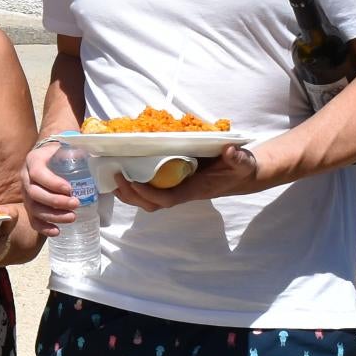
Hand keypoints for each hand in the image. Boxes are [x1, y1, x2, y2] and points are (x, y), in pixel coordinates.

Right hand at [20, 138, 83, 235]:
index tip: (70, 189)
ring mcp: (26, 194)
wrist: (49, 158)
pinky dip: (43, 228)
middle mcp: (25, 178)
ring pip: (34, 209)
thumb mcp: (67, 148)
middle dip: (56, 202)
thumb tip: (96, 159)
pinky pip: (32, 220)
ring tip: (72, 217)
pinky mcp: (29, 207)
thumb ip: (77, 152)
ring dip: (53, 216)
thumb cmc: (60, 154)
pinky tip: (57, 231)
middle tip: (76, 204)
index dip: (52, 183)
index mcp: (33, 161)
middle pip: (35, 194)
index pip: (38, 173)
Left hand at [113, 142, 271, 209]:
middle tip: (117, 177)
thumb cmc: (239, 169)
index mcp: (194, 189)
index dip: (149, 193)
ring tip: (113, 180)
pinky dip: (135, 186)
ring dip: (129, 194)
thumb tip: (229, 151)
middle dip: (133, 195)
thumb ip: (237, 158)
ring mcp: (177, 189)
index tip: (133, 181)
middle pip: (152, 204)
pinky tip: (123, 175)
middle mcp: (182, 192)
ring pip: (148, 201)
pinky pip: (151, 190)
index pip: (168, 198)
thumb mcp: (242, 162)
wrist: (241, 175)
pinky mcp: (173, 183)